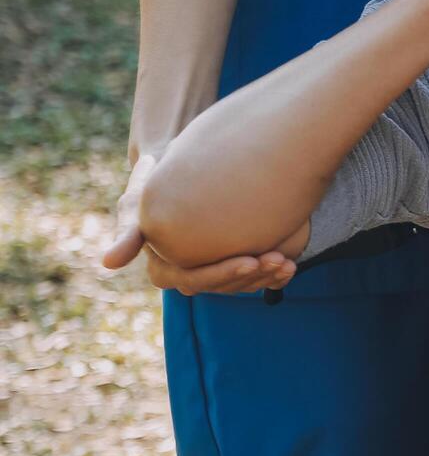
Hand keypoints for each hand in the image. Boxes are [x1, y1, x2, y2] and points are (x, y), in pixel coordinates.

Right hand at [102, 152, 296, 294]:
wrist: (178, 169)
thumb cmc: (153, 182)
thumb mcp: (138, 202)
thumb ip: (128, 231)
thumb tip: (109, 262)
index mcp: (164, 269)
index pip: (194, 280)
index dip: (223, 274)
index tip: (250, 260)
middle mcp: (189, 275)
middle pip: (223, 286)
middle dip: (252, 276)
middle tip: (278, 260)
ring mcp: (213, 270)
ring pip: (242, 285)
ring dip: (267, 277)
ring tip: (288, 263)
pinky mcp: (232, 262)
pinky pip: (254, 277)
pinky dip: (273, 275)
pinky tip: (292, 265)